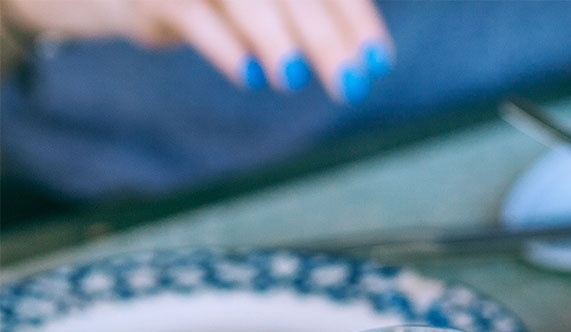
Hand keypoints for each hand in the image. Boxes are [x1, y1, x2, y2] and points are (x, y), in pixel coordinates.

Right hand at [1, 0, 392, 101]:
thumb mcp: (258, 4)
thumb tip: (364, 53)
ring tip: (294, 78)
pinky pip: (190, 11)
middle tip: (352, 84)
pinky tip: (250, 74)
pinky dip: (222, 44)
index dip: (355, 19)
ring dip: (274, 38)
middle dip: (326, 37)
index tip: (377, 63)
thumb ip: (304, 14)